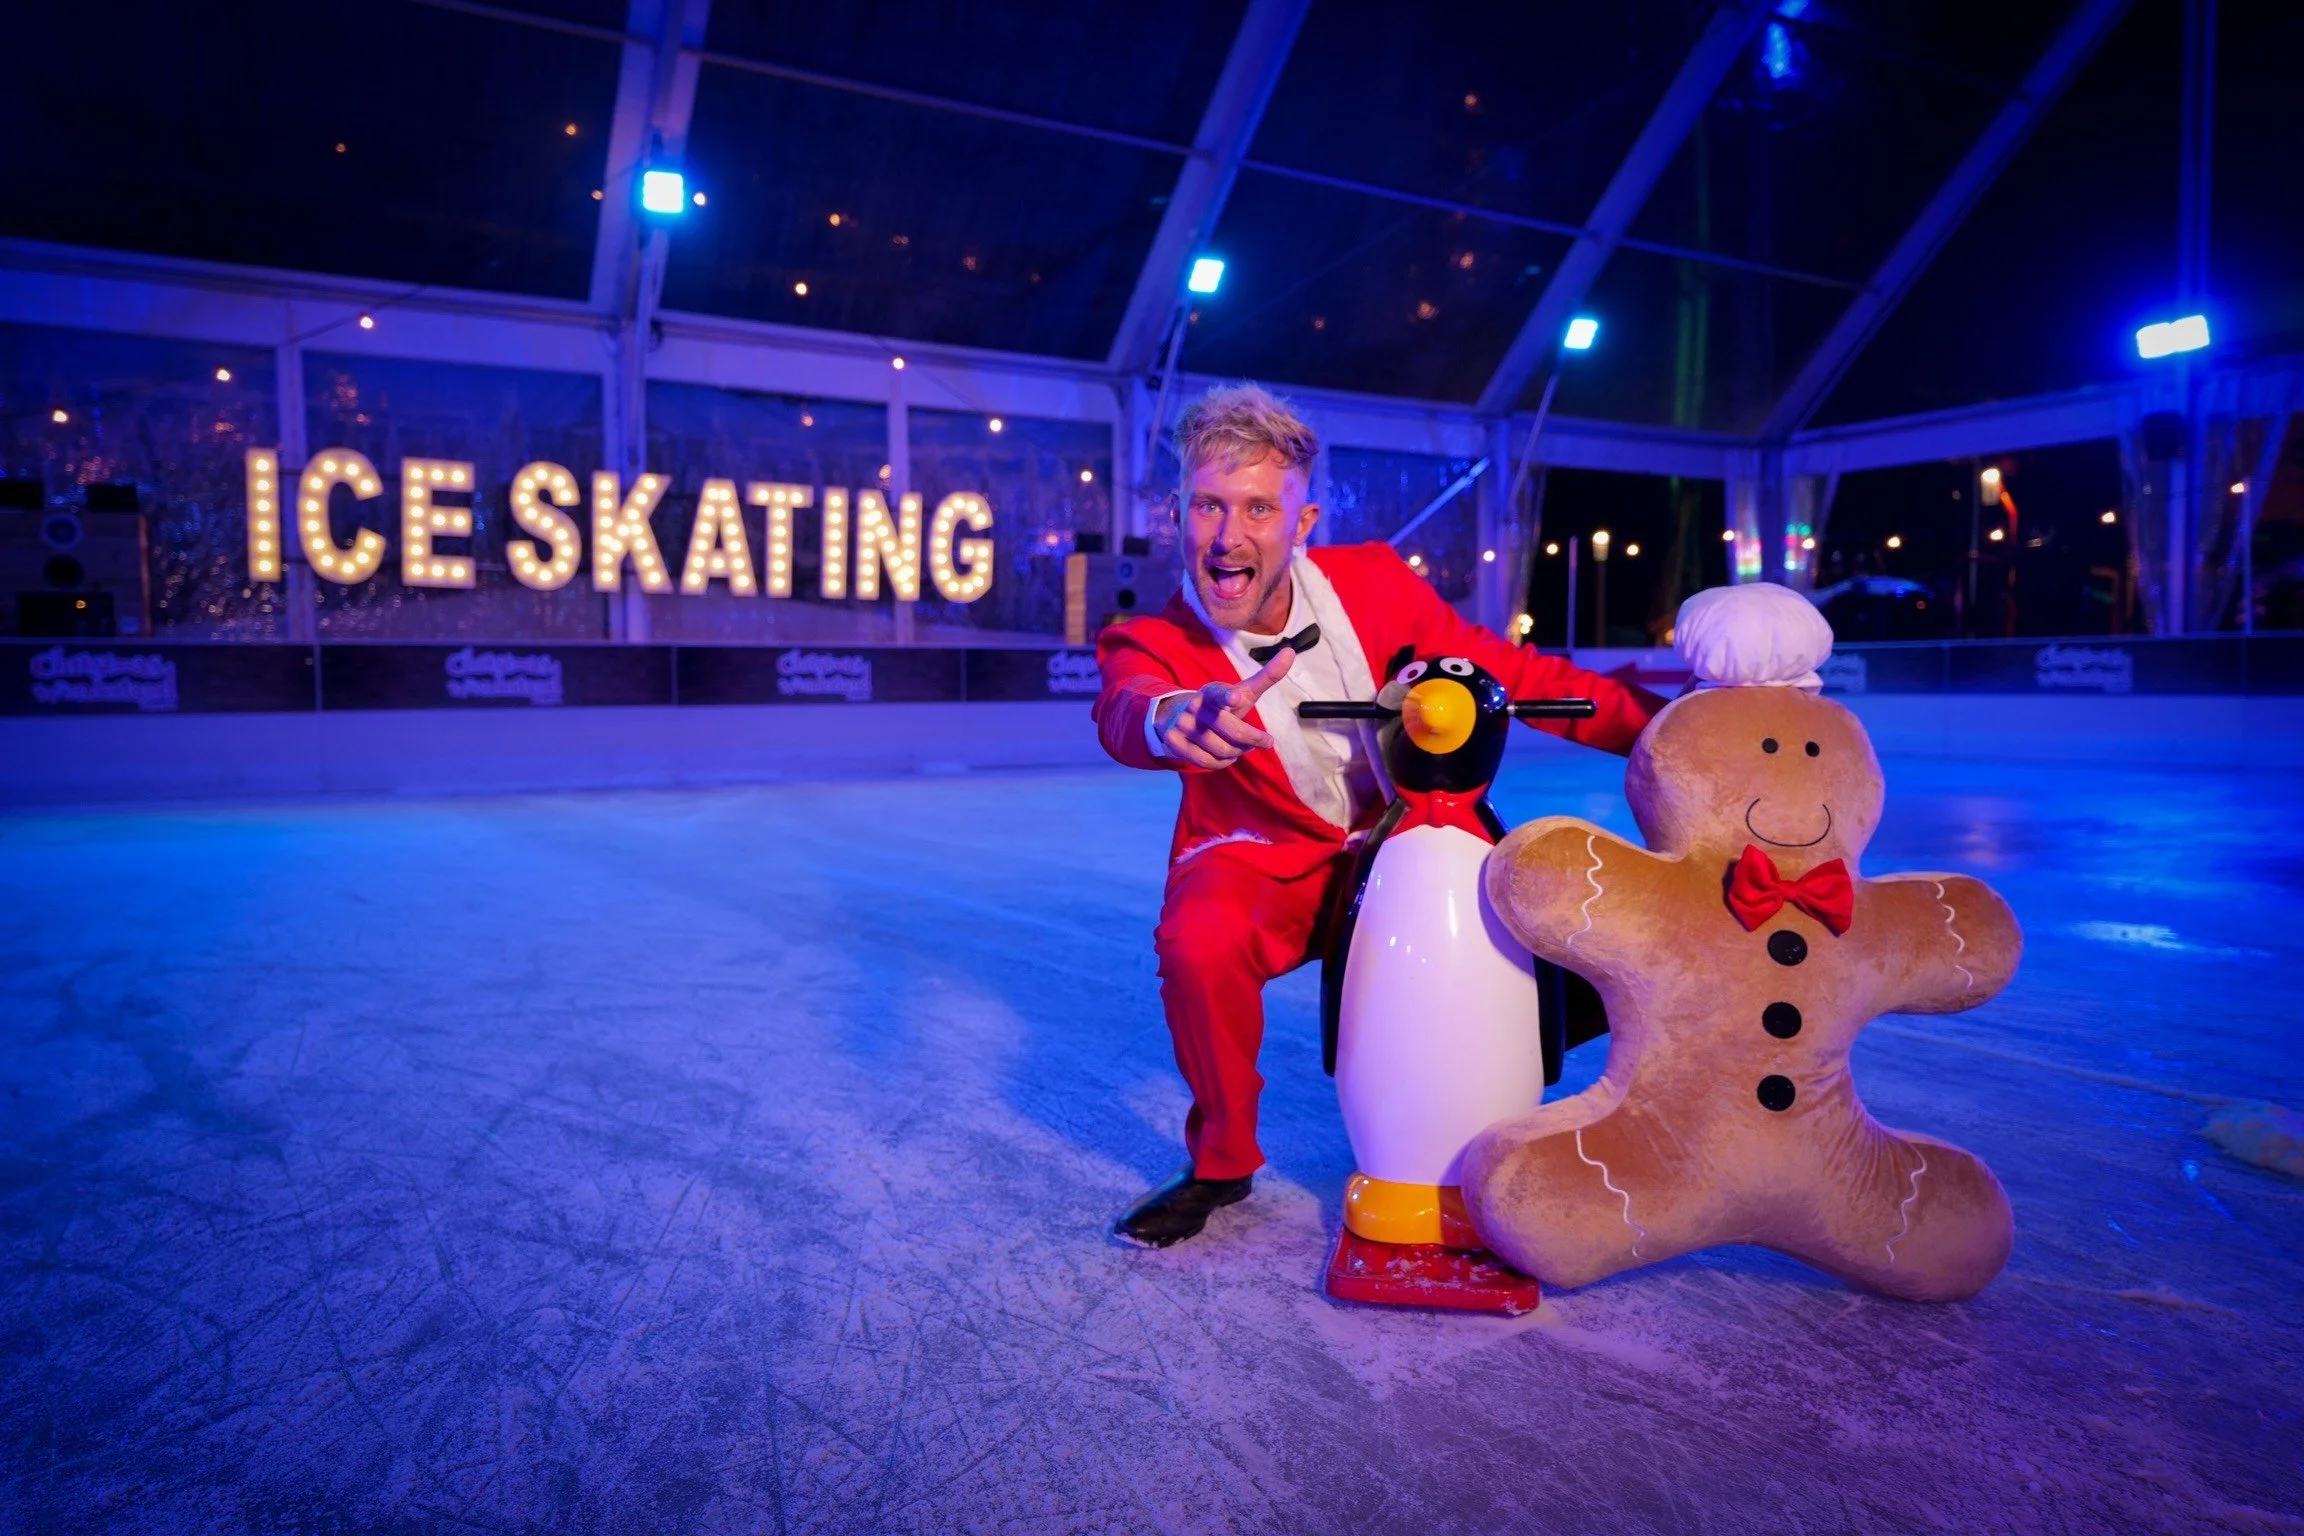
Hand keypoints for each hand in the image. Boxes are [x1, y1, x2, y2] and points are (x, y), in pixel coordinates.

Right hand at [1154, 648, 1294, 768]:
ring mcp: (1183, 725)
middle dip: (1253, 739)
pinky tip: (1223, 756)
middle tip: (1265, 742)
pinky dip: (1221, 763)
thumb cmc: (1219, 706)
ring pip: (1222, 750)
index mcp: (1212, 692)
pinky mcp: (1174, 742)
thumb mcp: (1241, 692)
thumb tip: (1290, 652)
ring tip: (1239, 747)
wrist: (1175, 717)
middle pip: (1232, 731)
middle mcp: (1195, 706)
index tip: (1237, 698)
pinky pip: (1208, 762)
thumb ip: (1266, 677)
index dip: (1228, 696)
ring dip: (1237, 752)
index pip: (1220, 693)